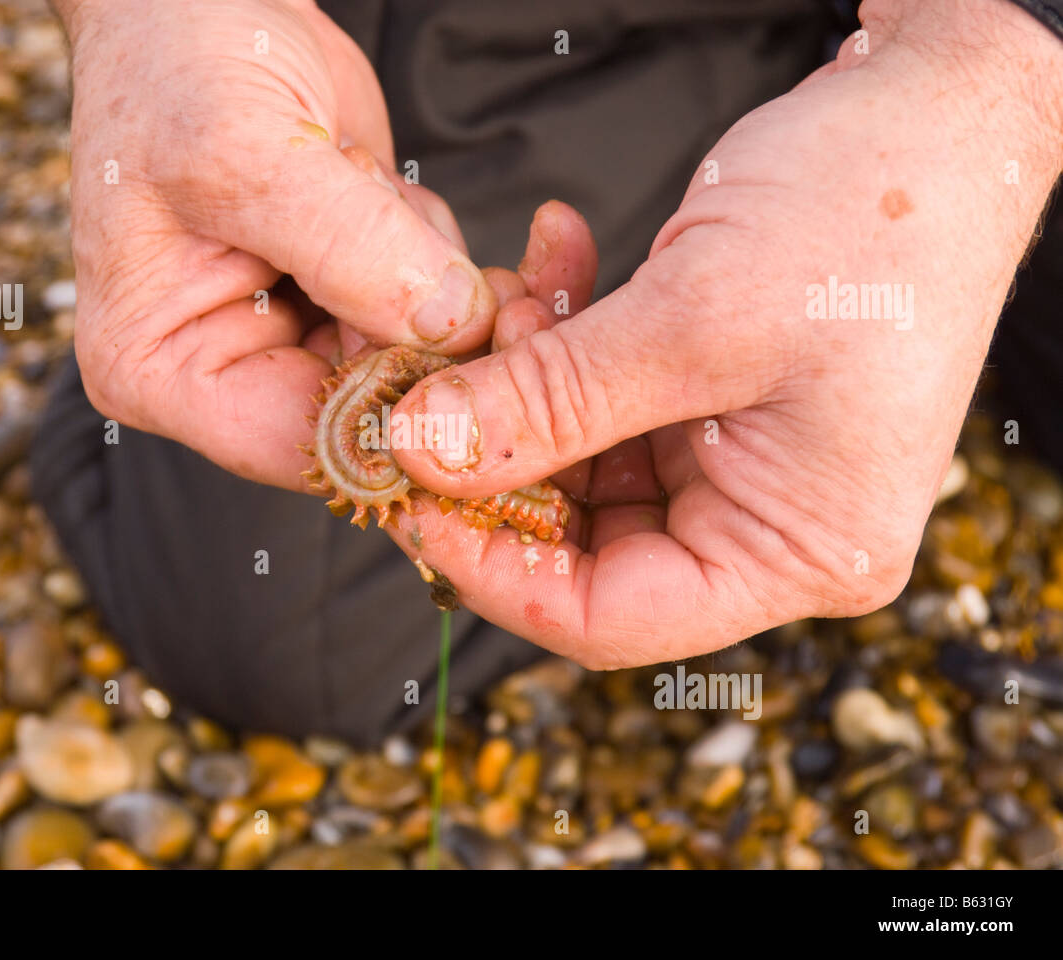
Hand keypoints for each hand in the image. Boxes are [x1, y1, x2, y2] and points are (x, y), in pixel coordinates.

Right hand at [52, 0, 497, 486]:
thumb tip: (456, 326)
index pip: (299, 445)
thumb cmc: (177, 65)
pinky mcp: (344, 293)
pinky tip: (385, 187)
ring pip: (413, 359)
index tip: (468, 356)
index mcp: (160, 369)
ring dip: (429, 277)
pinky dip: (437, 252)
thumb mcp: (244, 154)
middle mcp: (224, 368)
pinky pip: (430, 310)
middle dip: (424, 335)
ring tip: (365, 183)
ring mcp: (290, 332)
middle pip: (368, 409)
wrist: (202, 0)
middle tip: (443, 253)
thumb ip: (352, 251)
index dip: (395, 416)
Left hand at [386, 0, 1062, 667]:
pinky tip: (551, 269)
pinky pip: (602, 397)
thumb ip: (549, 401)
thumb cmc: (876, 213)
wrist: (941, 104)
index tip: (407, 500)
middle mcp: (768, 524)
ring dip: (521, 383)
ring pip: (577, 461)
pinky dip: (562, 341)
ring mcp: (740, 461)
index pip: (611, 617)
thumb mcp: (696, 320)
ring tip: (505, 300)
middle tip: (424, 393)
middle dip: (494, 459)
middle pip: (583, 542)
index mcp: (797, 548)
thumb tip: (421, 454)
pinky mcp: (714, 398)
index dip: (493, 570)